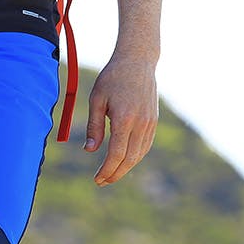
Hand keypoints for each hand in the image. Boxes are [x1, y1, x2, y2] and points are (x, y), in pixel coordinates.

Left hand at [83, 55, 158, 185]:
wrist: (137, 62)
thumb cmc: (112, 79)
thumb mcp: (96, 100)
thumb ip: (94, 127)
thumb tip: (90, 151)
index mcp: (125, 119)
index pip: (117, 154)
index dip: (107, 170)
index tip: (97, 179)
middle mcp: (141, 123)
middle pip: (130, 158)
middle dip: (115, 174)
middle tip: (101, 182)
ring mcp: (150, 122)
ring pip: (139, 154)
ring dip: (125, 168)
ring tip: (110, 175)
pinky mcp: (154, 121)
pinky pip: (145, 145)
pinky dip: (135, 157)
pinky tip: (123, 161)